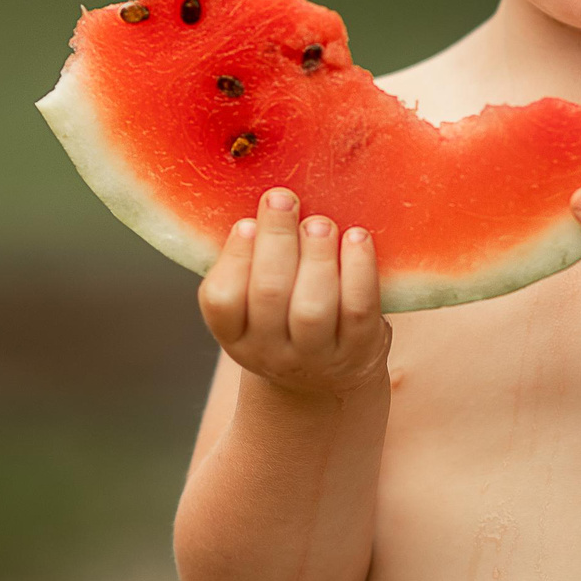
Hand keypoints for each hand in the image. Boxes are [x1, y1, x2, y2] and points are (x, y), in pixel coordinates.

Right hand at [198, 187, 388, 397]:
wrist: (327, 381)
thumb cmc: (286, 318)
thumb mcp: (256, 303)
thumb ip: (253, 261)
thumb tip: (265, 198)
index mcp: (234, 334)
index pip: (221, 300)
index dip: (234, 259)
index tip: (247, 222)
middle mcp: (270, 352)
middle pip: (269, 294)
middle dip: (277, 240)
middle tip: (283, 199)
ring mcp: (316, 357)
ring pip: (313, 308)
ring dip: (316, 257)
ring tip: (320, 223)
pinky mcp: (358, 351)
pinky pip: (359, 310)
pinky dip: (359, 270)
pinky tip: (357, 237)